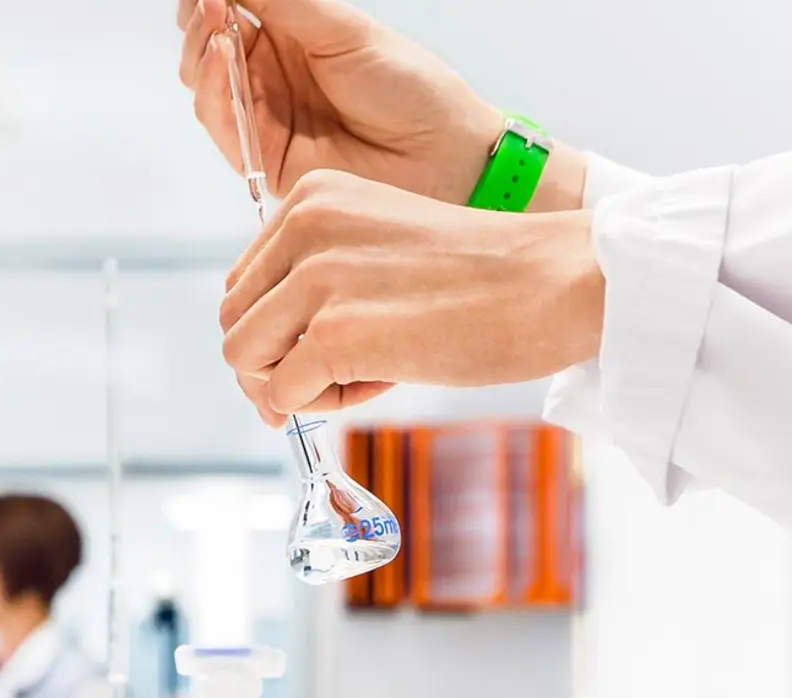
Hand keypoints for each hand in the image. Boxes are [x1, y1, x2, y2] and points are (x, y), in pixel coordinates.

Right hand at [177, 0, 584, 210]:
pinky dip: (215, 90)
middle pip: (206, 49)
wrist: (440, 154)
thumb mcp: (339, 29)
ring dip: (203, 53)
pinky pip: (221, 124)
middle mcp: (271, 77)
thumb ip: (280, 1)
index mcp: (290, 38)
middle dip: (200, 23)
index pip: (229, 13)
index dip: (210, 2)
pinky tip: (224, 61)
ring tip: (218, 27)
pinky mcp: (262, 157)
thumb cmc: (407, 87)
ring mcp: (264, 116)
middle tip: (209, 4)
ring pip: (205, 86)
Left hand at [220, 170, 603, 424]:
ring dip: (296, 385)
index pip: (246, 283)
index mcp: (311, 197)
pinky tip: (380, 384)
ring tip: (361, 377)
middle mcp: (304, 227)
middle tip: (342, 372)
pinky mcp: (333, 333)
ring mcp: (315, 279)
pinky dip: (323, 406)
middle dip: (277, 361)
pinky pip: (284, 395)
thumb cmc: (485, 276)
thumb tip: (266, 362)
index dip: (281, 328)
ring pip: (244, 360)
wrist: (556, 282)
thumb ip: (321, 277)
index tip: (338, 338)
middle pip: (235, 322)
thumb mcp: (381, 245)